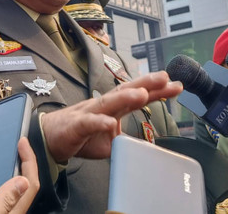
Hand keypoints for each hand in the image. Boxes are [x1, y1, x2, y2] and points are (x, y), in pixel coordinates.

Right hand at [41, 71, 181, 161]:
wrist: (50, 137)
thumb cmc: (80, 135)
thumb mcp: (109, 141)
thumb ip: (126, 141)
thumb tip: (143, 149)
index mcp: (114, 108)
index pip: (138, 96)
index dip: (157, 91)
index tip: (177, 86)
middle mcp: (103, 105)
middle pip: (126, 91)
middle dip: (146, 83)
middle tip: (165, 77)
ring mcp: (89, 113)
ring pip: (109, 103)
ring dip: (126, 97)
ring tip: (143, 94)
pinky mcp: (77, 125)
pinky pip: (89, 123)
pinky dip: (100, 122)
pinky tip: (110, 123)